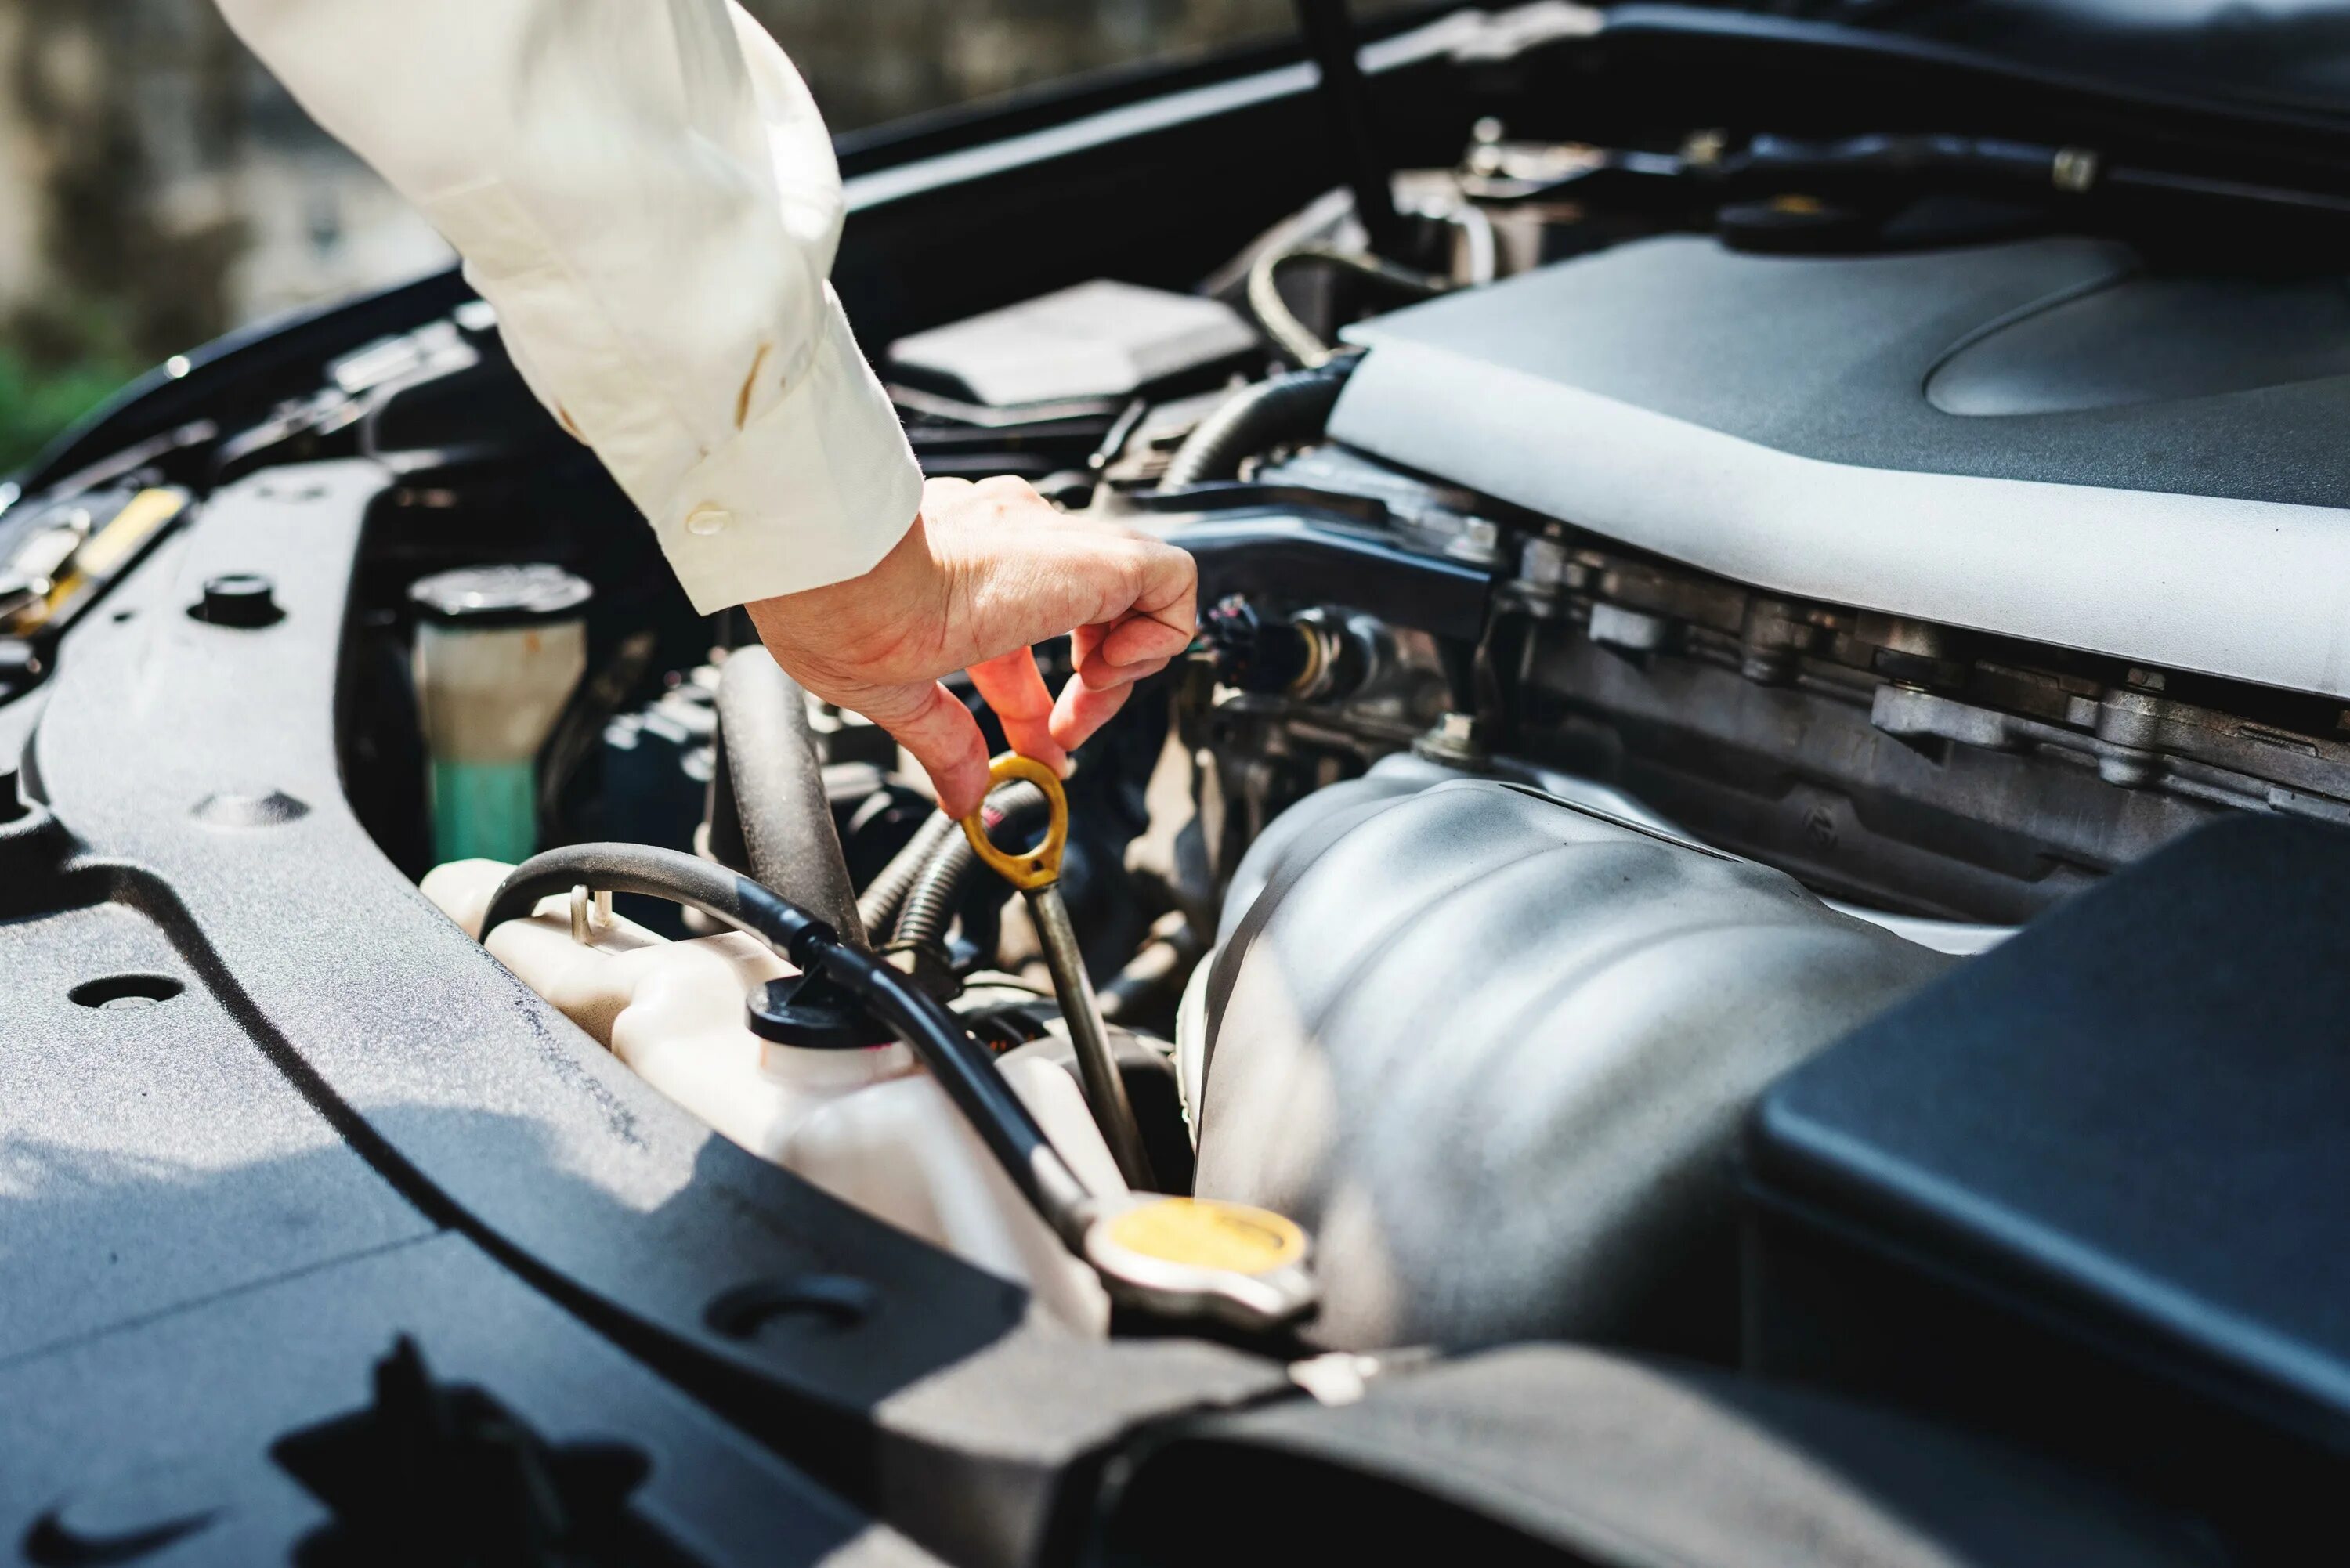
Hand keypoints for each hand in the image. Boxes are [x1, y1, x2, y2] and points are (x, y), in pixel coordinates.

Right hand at [746, 476, 1197, 817]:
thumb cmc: (832, 606)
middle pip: (1083, 617)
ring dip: (1124, 664)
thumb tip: (962, 794)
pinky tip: (1108, 673)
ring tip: (1088, 701)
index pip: (1024, 635)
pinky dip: (1160, 635)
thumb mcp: (894, 692)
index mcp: (961, 570)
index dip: (1037, 703)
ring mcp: (1054, 544)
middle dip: (1088, 690)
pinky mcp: (1094, 555)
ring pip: (1136, 591)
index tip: (1036, 750)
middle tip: (1063, 740)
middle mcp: (1011, 543)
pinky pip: (1172, 580)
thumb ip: (942, 743)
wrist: (837, 564)